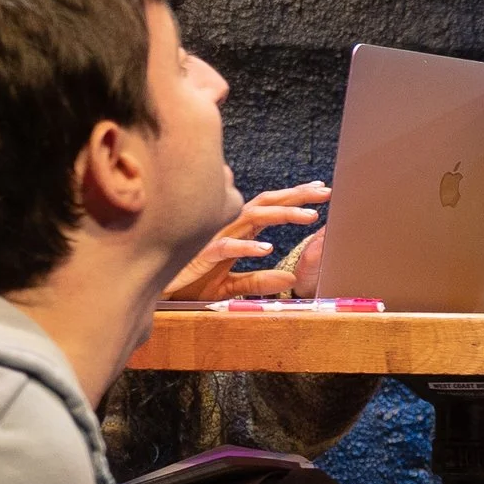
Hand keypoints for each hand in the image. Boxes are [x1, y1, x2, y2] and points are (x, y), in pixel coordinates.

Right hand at [163, 182, 329, 301]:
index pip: (269, 207)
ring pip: (252, 219)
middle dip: (296, 196)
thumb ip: (259, 280)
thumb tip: (291, 278)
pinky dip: (247, 247)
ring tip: (310, 217)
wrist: (157, 292)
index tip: (320, 190)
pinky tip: (268, 249)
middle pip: (266, 204)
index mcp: (236, 232)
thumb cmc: (190, 283)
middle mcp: (227, 228)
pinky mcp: (201, 255)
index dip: (294, 198)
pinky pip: (226, 247)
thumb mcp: (231, 285)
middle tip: (326, 192)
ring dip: (282, 216)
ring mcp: (214, 238)